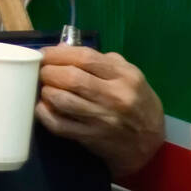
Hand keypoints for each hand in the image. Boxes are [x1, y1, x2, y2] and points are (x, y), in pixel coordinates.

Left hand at [36, 46, 163, 176]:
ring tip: (44, 87)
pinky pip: (59, 125)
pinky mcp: (90, 137)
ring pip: (62, 100)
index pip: (85, 58)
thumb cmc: (136, 101)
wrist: (149, 142)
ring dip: (46, 91)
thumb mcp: (128, 76)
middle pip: (71, 78)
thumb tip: (62, 48)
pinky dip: (44, 114)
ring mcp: (102, 119)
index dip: (58, 54)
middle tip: (41, 71)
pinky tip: (42, 107)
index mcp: (125, 76)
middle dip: (48, 71)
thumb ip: (99, 60)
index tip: (44, 53)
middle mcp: (115, 97)